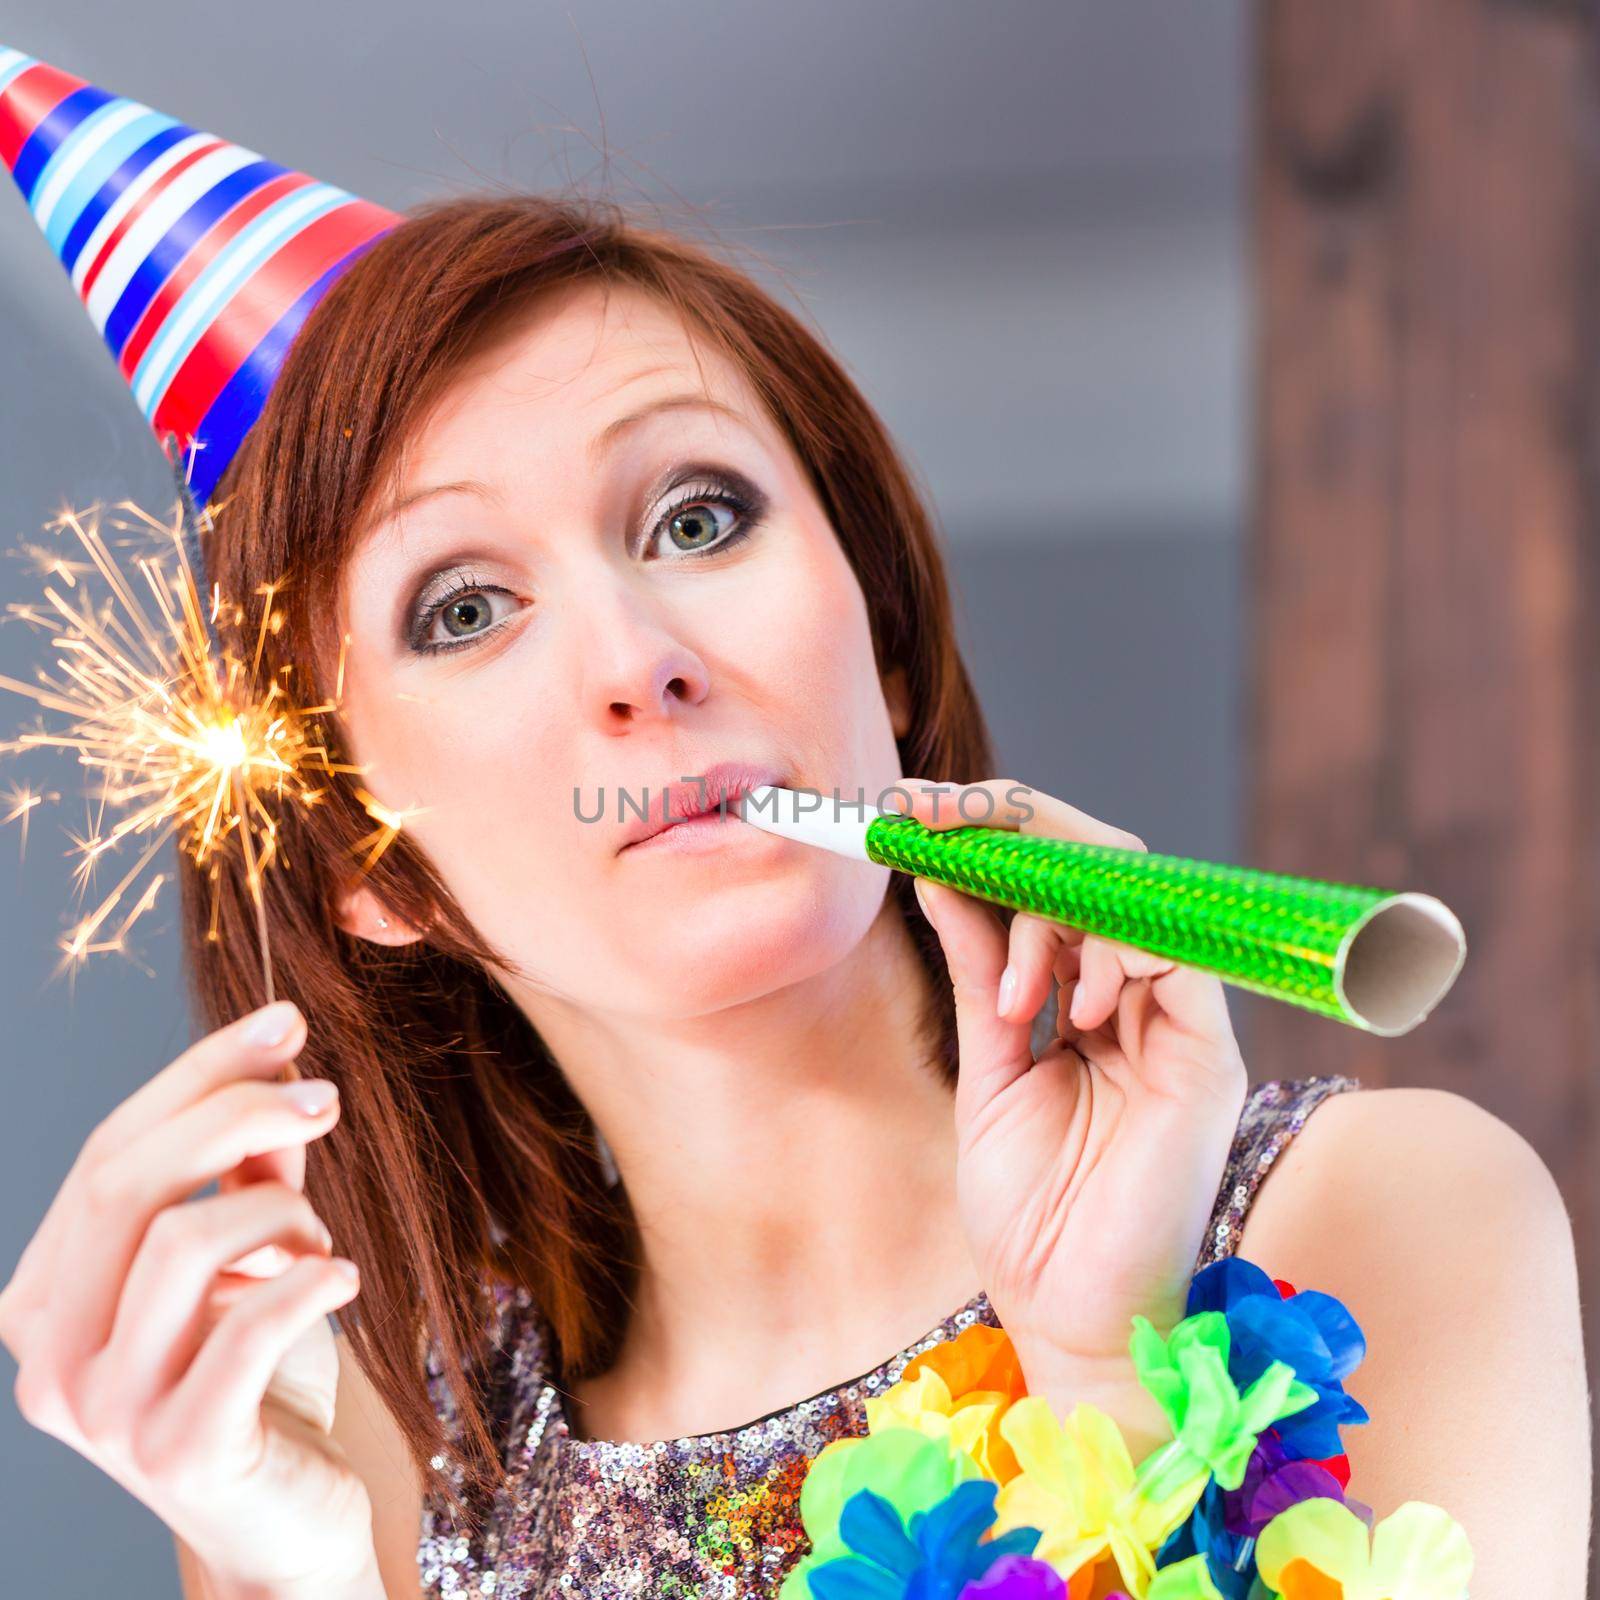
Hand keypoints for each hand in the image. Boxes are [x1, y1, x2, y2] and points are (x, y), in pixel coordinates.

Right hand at [0, 1000, 377, 1595]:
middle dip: (235, 1114)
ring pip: (180, 1243)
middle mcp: (52, 1357)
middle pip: (126, 1184)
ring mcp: (106, 1412)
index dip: (198, 1076)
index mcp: (47, 1297)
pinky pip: (247, 1325)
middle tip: (326, 1097)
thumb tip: (277, 1064)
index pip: (107, 1153)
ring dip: (278, 1215)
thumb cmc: (258, 1377)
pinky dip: (311, 1280)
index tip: (285, 1021)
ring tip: (319, 1246)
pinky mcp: (180, 1451)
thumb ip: (246, 1172)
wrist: (281, 1521)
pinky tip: (342, 1281)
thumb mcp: (247, 1258)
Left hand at [894, 778, 1248, 1436]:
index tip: (910, 813)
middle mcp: (1142, 998)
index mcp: (1094, 1000)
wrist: (1068, 1318)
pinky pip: (1174, 958)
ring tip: (1013, 997)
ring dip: (1048, 908)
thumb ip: (979, 971)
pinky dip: (1108, 951)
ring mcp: (1177, 1023)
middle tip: (928, 820)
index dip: (993, 835)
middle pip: (1100, 866)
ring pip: (1132, 895)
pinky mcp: (1205, 1057)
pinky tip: (1057, 999)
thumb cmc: (1031, 1211)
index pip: (1059, 882)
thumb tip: (941, 872)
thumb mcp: (988, 1068)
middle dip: (1012, 828)